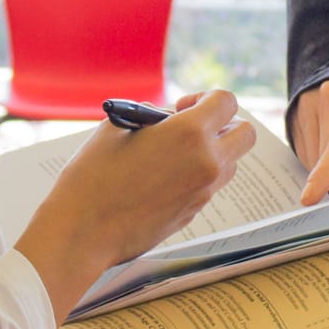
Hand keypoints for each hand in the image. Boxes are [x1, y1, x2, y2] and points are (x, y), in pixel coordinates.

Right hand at [16, 89, 256, 323]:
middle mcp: (206, 162)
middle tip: (191, 129)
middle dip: (225, 125)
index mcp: (190, 133)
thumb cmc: (92, 176)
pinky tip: (160, 180)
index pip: (227, 101)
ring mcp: (203, 192)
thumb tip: (167, 118)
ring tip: (172, 156)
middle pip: (245, 134)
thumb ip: (152, 116)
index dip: (206, 97)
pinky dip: (195, 177)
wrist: (83, 231)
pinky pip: (209, 186)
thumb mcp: (117, 128)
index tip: (182, 108)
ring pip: (230, 163)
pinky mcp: (193, 214)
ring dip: (212, 152)